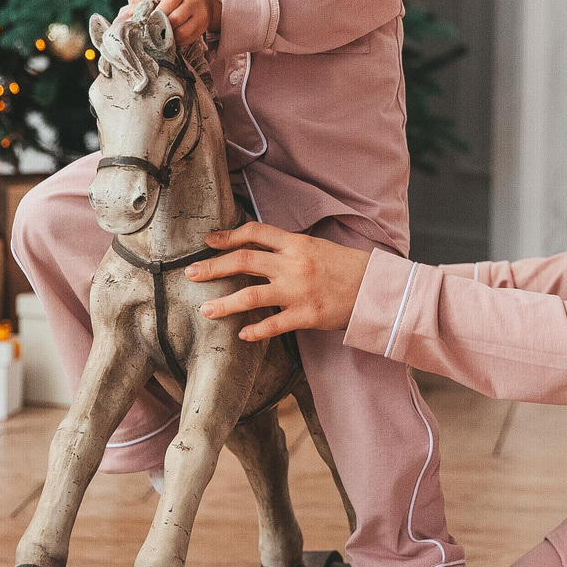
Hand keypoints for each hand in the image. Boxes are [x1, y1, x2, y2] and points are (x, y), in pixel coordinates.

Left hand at [132, 0, 219, 47]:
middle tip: (150, 31)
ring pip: (181, 33)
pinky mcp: (202, 28)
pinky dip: (176, 41)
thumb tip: (132, 13)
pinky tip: (170, 37)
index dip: (154, 17)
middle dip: (160, 27)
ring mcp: (199, 16)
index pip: (166, 7)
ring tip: (160, 35)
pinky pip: (186, 40)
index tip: (145, 23)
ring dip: (168, 37)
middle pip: (174, 20)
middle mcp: (192, 3)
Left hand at [188, 222, 369, 341]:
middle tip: (190, 273)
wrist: (376, 288)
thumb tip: (256, 250)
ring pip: (252, 295)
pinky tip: (242, 334)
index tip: (208, 241)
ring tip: (206, 310)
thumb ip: (287, 249)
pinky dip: (256, 330)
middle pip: (244, 260)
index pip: (255, 232)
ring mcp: (299, 291)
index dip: (228, 235)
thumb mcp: (316, 247)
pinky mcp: (307, 316)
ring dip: (225, 303)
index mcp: (296, 243)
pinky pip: (274, 324)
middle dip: (213, 267)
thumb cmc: (346, 267)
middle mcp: (294, 264)